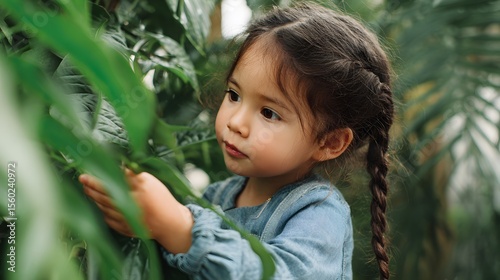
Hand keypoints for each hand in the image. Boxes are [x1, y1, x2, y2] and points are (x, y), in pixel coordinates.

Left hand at [79, 169, 193, 252]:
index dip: (98, 177)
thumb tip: (117, 167)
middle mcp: (132, 203)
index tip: (87, 173)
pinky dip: (103, 212)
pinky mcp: (125, 229)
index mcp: (140, 189)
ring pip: (104, 207)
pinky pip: (109, 219)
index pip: (114, 180)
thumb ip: (134, 176)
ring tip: (87, 190)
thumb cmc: (163, 200)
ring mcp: (127, 218)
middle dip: (91, 186)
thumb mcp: (151, 182)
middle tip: (82, 179)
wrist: (171, 223)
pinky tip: (99, 206)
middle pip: (105, 194)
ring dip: (94, 198)